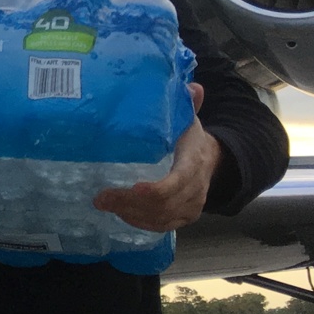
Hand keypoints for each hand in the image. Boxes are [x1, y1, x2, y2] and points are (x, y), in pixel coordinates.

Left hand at [94, 85, 219, 231]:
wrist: (212, 160)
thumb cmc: (190, 139)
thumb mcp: (189, 120)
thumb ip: (187, 104)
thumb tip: (192, 86)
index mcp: (194, 163)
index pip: (178, 182)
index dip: (157, 189)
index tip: (134, 188)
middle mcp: (196, 188)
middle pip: (164, 204)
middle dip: (130, 203)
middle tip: (100, 198)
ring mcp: (192, 206)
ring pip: (162, 218)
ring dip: (131, 215)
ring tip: (105, 204)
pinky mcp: (185, 217)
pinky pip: (163, 227)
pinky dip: (141, 223)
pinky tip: (120, 215)